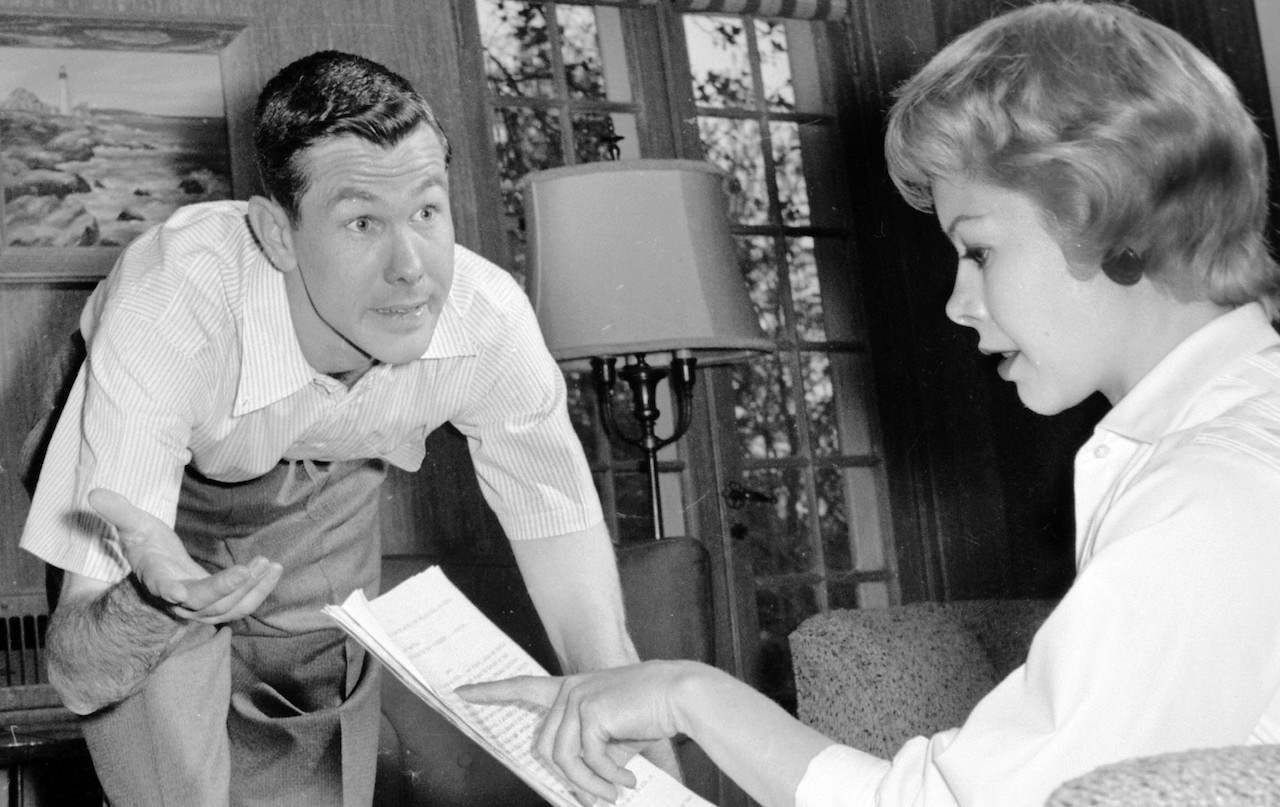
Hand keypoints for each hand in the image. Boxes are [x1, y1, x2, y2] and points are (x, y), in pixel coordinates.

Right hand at [88, 488, 281, 622]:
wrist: (161, 576)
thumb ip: (118, 512)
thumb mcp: (134, 526)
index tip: (177, 592)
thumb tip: (93, 492)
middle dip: (224, 588)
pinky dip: (261, 591)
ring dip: (250, 588)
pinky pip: (243, 605)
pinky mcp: (219, 606)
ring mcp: (200, 607)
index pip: (161, 587)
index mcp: (156, 579)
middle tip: (248, 569)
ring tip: (268, 564)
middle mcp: (179, 599)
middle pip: (202, 603)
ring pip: (227, 607)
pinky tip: (274, 569)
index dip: (169, 590)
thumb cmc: (149, 548)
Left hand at [458, 661, 691, 804]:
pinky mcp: (591, 709)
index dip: (490, 691)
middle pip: (545, 749)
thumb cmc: (650, 714)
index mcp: (569, 690)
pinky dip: (606, 777)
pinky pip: (587, 758)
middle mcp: (568, 690)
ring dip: (590, 784)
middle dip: (572, 781)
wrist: (679, 695)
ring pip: (563, 758)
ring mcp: (577, 697)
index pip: (522, 688)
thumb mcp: (613, 738)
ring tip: (614, 793)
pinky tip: (626, 779)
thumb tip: (576, 791)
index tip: (462, 692)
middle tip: (598, 800)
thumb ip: (590, 755)